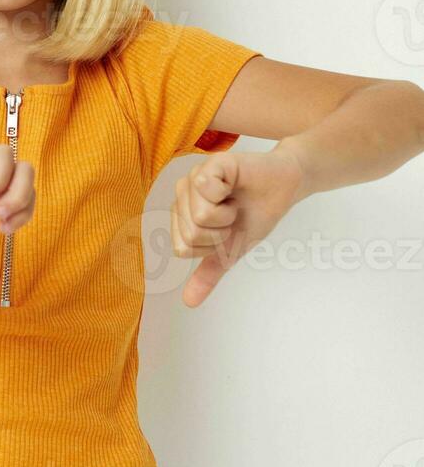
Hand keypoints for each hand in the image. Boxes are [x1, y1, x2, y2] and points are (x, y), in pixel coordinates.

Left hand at [174, 148, 305, 307]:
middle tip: (234, 215)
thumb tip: (188, 303)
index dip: (211, 247)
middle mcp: (181, 196)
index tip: (227, 232)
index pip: (182, 248)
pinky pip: (206, 188)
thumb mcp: (231, 250)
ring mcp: (192, 178)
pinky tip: (234, 185)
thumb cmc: (256, 214)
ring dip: (228, 215)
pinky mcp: (208, 163)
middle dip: (222, 232)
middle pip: (191, 234)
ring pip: (199, 216)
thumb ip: (208, 273)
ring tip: (235, 202)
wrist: (285, 187)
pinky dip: (228, 194)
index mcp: (181, 215)